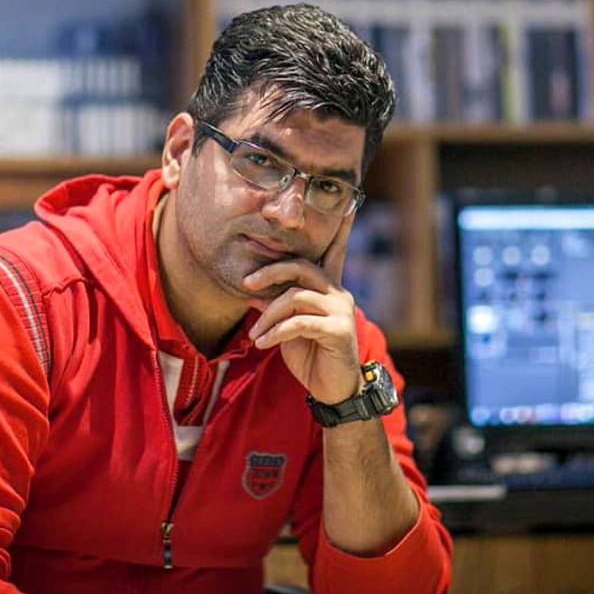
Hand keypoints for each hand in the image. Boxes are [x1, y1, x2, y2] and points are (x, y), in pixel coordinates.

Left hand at [243, 215, 361, 404]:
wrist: (332, 390)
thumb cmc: (310, 354)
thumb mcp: (289, 325)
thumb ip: (278, 304)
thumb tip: (252, 289)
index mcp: (329, 288)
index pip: (333, 252)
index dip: (339, 230)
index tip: (348, 204)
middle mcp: (339, 293)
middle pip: (302, 267)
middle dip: (270, 271)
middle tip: (245, 283)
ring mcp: (341, 311)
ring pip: (296, 296)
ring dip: (268, 314)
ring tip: (255, 332)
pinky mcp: (339, 331)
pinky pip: (300, 323)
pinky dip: (276, 332)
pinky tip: (263, 343)